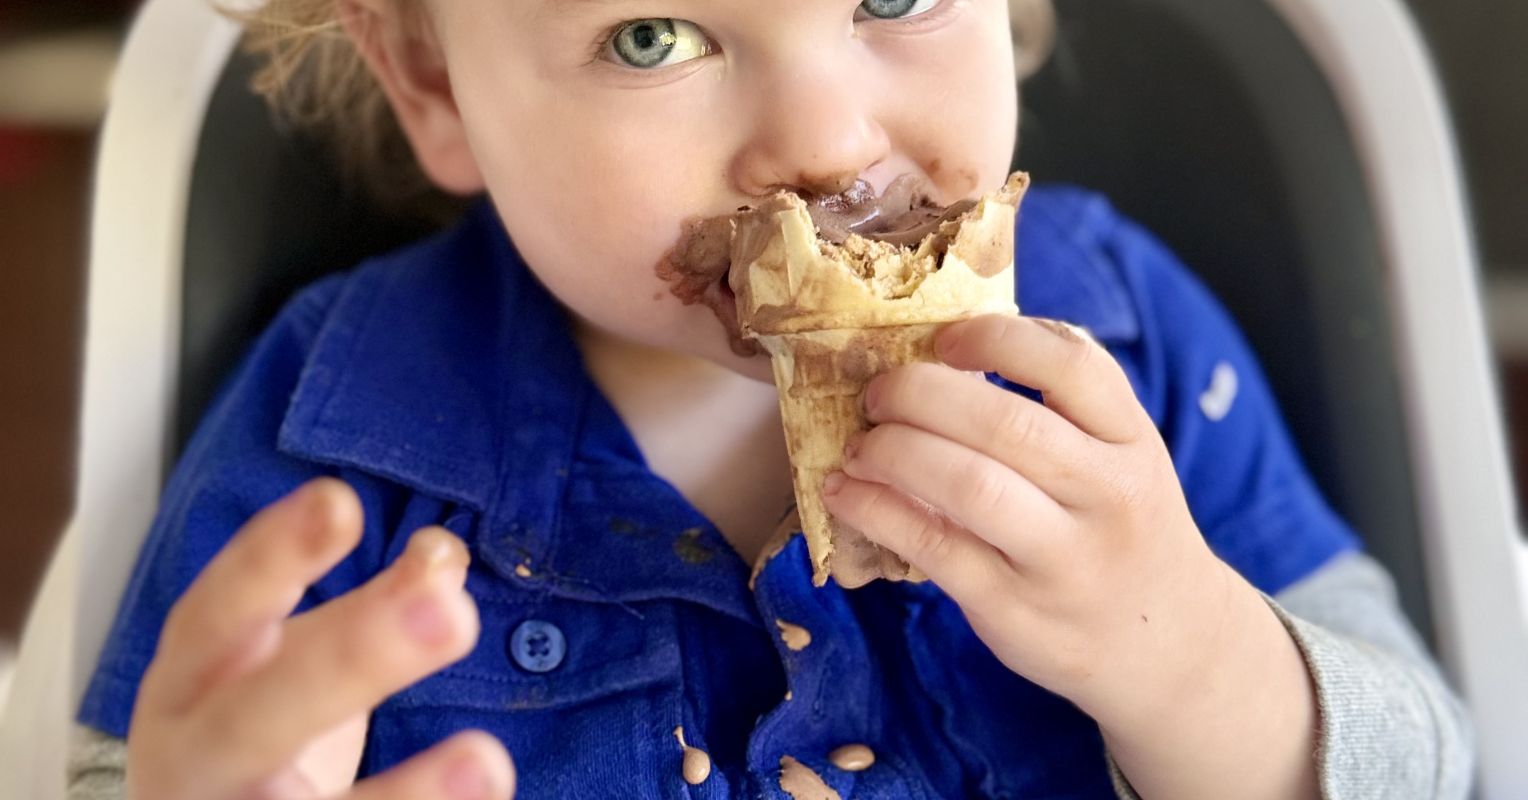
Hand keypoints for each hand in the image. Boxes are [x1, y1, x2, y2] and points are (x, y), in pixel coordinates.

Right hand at [127, 478, 515, 799]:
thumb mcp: (288, 662)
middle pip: (257, 715)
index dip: (273, 558)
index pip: (222, 610)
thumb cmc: (249, 733)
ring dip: (403, 796)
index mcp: (195, 679)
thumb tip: (442, 556)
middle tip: (453, 615)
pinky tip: (487, 792)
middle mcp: (198, 755)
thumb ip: (367, 608)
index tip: (339, 502)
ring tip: (489, 761)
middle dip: (353, 662)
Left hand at [823, 315, 1318, 797]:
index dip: (996, 338)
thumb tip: (940, 351)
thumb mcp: (1121, 459)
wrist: (1170, 644)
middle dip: (921, 395)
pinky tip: (846, 495)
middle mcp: (1109, 497)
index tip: (943, 340)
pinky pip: (934, 548)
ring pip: (970, 485)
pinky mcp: (1016, 611)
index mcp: (1132, 442)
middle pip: (1007, 424)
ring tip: (858, 447)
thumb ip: (1060, 407)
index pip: (1073, 365)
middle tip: (877, 393)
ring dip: (894, 452)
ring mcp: (1065, 561)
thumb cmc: (1118, 527)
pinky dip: (877, 512)